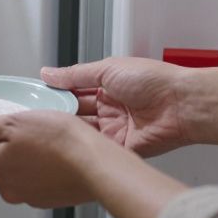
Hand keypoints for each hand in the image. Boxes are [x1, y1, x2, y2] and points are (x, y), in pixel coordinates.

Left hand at [0, 110, 99, 208]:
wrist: (96, 168)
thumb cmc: (59, 141)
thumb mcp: (14, 122)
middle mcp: (4, 186)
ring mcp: (25, 194)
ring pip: (9, 173)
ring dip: (12, 158)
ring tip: (32, 139)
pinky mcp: (45, 198)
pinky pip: (30, 180)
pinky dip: (32, 168)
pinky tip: (47, 155)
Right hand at [41, 58, 190, 156]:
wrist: (181, 104)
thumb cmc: (154, 80)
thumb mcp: (107, 69)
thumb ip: (75, 74)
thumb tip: (49, 73)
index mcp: (108, 86)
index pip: (74, 91)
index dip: (56, 94)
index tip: (36, 98)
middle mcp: (110, 108)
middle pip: (76, 113)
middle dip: (59, 113)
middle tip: (38, 115)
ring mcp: (115, 129)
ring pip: (83, 132)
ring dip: (69, 129)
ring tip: (49, 127)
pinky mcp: (121, 148)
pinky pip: (97, 149)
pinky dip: (83, 146)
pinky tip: (68, 143)